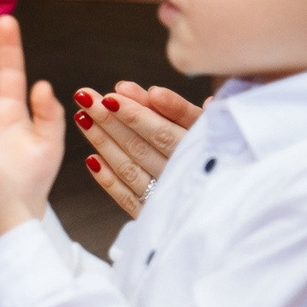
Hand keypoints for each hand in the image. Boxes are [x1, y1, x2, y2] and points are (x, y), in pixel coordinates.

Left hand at [72, 82, 203, 218]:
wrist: (222, 206)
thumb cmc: (214, 152)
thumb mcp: (206, 127)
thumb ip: (181, 111)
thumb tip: (153, 93)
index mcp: (201, 149)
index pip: (165, 130)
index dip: (138, 112)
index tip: (116, 92)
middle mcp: (183, 174)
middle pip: (142, 145)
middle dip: (111, 119)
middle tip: (86, 97)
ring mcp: (168, 196)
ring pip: (130, 168)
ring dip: (104, 143)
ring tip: (83, 119)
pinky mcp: (155, 214)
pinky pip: (127, 198)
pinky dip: (108, 180)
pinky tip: (92, 160)